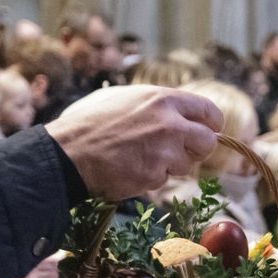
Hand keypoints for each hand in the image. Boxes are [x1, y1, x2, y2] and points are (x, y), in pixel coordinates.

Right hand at [46, 85, 221, 199]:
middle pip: (207, 142)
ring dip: (168, 165)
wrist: (68, 152)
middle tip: (178, 153)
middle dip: (196, 150)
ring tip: (139, 158)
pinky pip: (163, 179)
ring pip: (185, 165)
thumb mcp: (123, 97)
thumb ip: (155, 104)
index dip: (210, 125)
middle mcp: (170, 123)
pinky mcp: (154, 175)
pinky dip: (150, 178)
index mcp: (163, 99)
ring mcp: (164, 151)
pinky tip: (129, 168)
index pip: (209, 112)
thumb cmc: (89, 123)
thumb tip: (177, 112)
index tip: (205, 133)